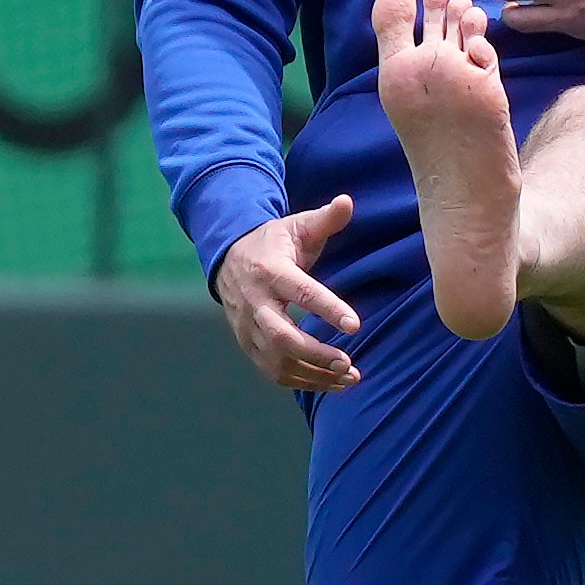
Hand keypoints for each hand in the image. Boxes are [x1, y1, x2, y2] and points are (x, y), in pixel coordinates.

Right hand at [214, 198, 364, 392]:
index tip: (355, 325)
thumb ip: (325, 218)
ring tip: (350, 377)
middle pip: (281, 337)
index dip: (328, 309)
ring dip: (313, 375)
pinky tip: (331, 383)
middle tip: (348, 363)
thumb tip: (347, 201)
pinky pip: (272, 371)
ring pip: (277, 361)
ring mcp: (247, 327)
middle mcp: (255, 302)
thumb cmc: (274, 243)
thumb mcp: (297, 225)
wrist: (229, 258)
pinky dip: (302, 382)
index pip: (301, 292)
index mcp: (270, 271)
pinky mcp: (248, 344)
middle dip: (316, 354)